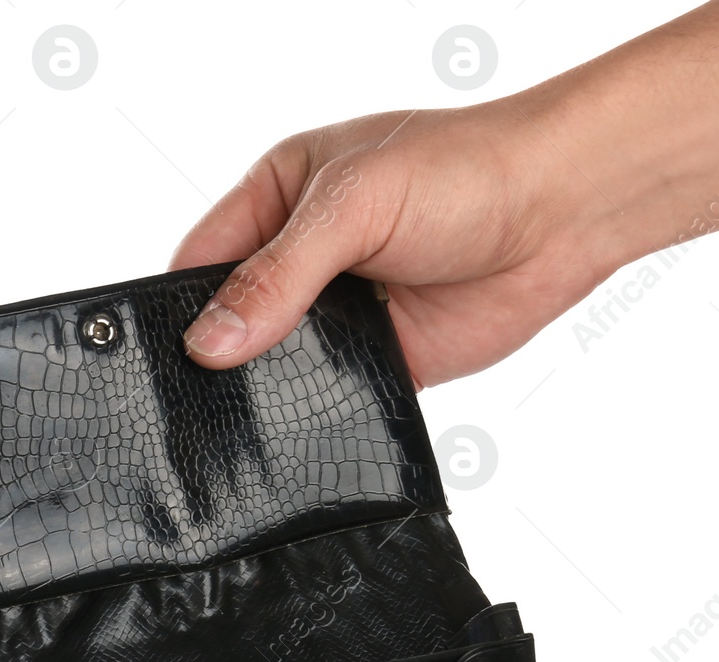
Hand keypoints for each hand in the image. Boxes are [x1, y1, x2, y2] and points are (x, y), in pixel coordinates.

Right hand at [167, 102, 611, 387]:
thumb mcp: (351, 206)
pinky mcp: (383, 358)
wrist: (562, 211)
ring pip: (280, 365)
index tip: (156, 356)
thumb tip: (210, 342)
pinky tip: (299, 433)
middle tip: (193, 405)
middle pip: (236, 320)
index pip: (203, 258)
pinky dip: (317, 415)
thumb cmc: (463, 171)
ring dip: (267, 392)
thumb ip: (278, 275)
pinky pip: (333, 396)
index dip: (177, 306)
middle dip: (218, 358)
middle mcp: (306, 257)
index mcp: (281, 196)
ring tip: (239, 427)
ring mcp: (343, 311)